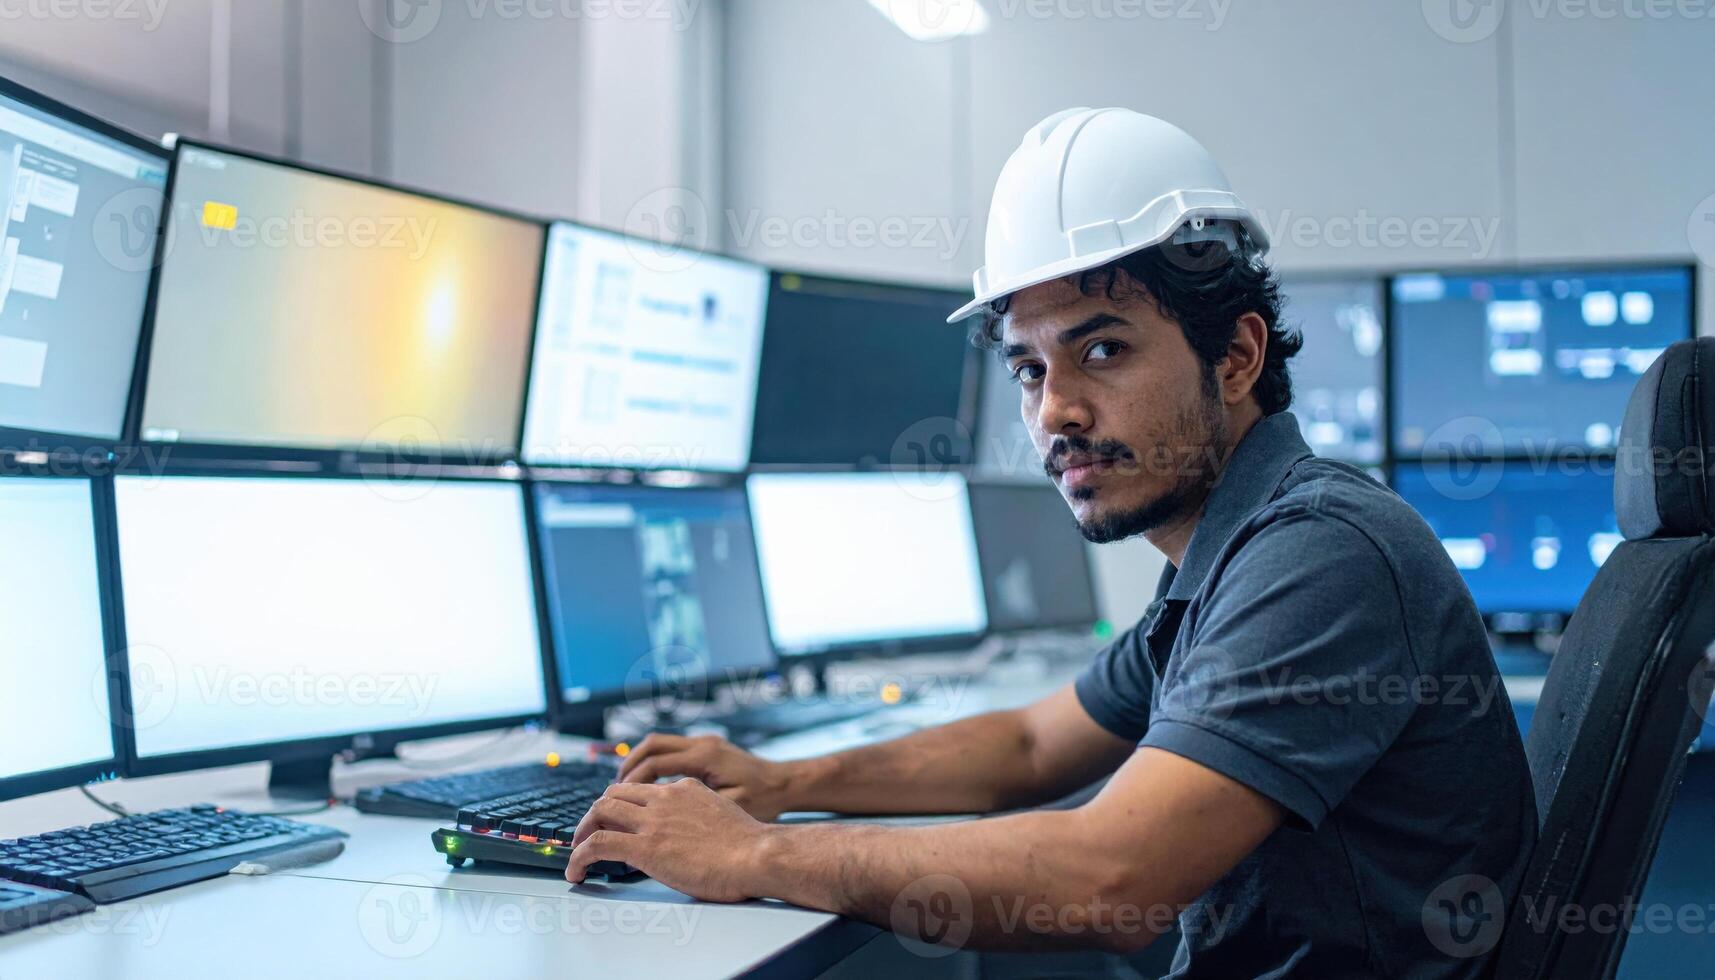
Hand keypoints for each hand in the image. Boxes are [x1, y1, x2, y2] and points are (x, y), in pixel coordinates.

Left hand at [565, 779, 771, 902]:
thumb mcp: (722, 815)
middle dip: (595, 814)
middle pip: (613, 794)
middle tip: (589, 834)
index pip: (639, 789)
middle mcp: (664, 798)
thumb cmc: (750, 845)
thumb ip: (699, 816)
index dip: (621, 804)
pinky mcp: (645, 847)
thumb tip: (691, 833)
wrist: (758, 854)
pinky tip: (575, 872)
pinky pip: (597, 844)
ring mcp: (653, 821)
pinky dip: (578, 857)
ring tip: (575, 853)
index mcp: (684, 789)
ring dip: (581, 832)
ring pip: (599, 812)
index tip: (614, 820)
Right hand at [618, 733, 793, 820]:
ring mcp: (705, 744)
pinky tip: (652, 789)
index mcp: (705, 758)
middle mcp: (702, 745)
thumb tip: (657, 822)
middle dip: (627, 769)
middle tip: (611, 795)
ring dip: (639, 765)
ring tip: (624, 791)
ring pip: (659, 745)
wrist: (789, 786)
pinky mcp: (709, 750)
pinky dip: (656, 765)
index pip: (654, 764)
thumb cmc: (766, 801)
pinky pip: (672, 751)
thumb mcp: (730, 808)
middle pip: (650, 747)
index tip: (616, 804)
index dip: (631, 784)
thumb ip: (693, 811)